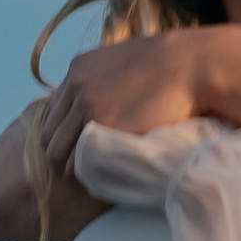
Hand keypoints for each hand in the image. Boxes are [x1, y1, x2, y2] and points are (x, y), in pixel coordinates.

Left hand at [34, 26, 215, 176]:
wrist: (191, 65)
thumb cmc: (169, 66)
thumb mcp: (125, 61)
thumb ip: (105, 80)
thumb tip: (103, 101)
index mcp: (78, 69)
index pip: (54, 113)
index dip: (66, 134)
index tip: (81, 148)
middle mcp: (76, 87)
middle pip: (49, 136)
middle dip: (63, 155)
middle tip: (83, 170)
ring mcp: (87, 107)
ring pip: (59, 154)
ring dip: (73, 168)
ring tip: (94, 179)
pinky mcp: (103, 127)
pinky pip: (80, 163)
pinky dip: (87, 175)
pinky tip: (103, 179)